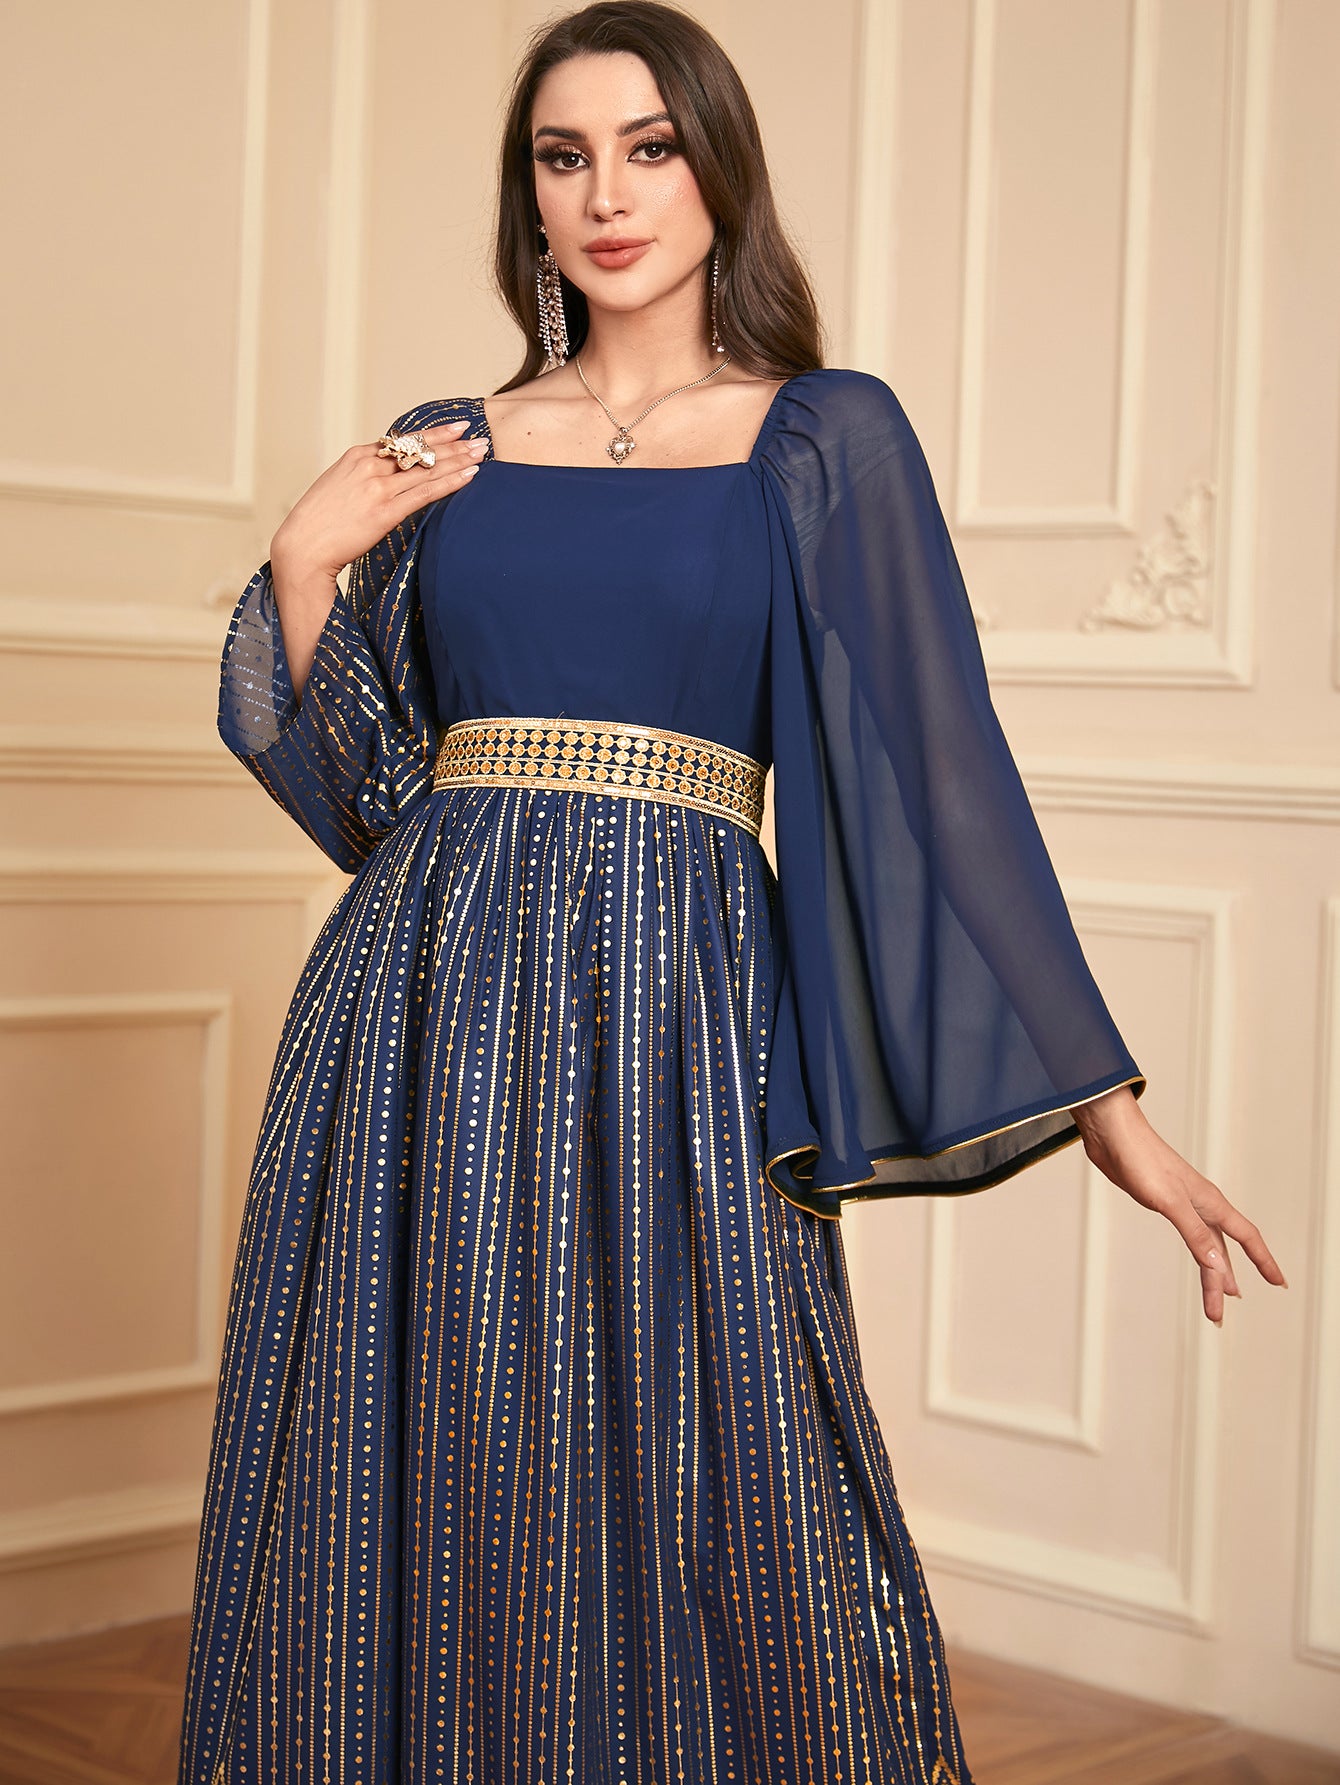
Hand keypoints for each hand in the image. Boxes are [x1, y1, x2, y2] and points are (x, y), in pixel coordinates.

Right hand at [271, 419, 486, 587]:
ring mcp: (378, 487)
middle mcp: (370, 466)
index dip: (433, 433)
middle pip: (420, 450)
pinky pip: (425, 493)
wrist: (302, 547)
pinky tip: (470, 476)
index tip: (456, 428)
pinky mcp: (385, 511)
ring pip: (427, 468)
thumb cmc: (319, 523)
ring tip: (483, 453)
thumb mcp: (339, 488)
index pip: (404, 440)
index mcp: (358, 456)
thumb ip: (363, 478)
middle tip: (480, 437)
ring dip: (459, 459)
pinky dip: (451, 483)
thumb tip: (386, 480)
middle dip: (454, 443)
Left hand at [1070, 1086, 1286, 1324]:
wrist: (1114, 1136)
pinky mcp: (1163, 1202)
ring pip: (1205, 1245)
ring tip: (1215, 1301)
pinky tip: (1198, 1258)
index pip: (1247, 1237)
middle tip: (1219, 1315)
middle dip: (1223, 1283)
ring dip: (1210, 1273)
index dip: (1264, 1261)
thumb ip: (1193, 1232)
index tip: (1280, 1283)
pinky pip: (1190, 1236)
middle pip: (1221, 1251)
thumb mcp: (1168, 1201)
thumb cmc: (1142, 1160)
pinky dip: (1197, 1253)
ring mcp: (1183, 1204)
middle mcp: (1202, 1205)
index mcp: (1210, 1203)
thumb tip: (1217, 1265)